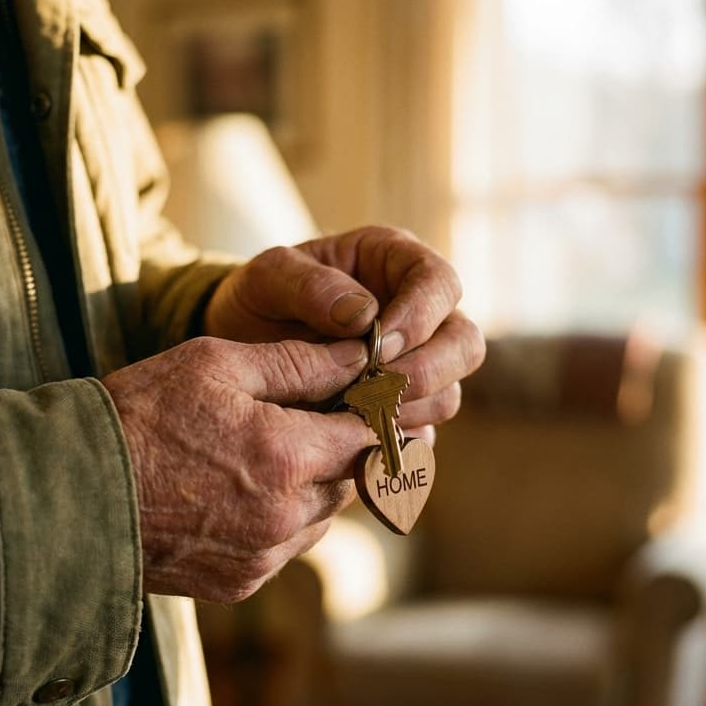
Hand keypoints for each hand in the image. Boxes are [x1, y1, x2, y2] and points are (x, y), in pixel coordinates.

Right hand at [103, 335, 371, 602]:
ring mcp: (263, 557)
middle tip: (327, 415)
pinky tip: (248, 490)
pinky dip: (284, 517)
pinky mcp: (240, 583)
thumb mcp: (215, 364)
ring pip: (324, 516)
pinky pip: (287, 547)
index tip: (372, 393)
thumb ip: (298, 362)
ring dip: (317, 484)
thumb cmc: (137, 416)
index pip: (371, 434)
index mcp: (288, 455)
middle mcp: (286, 516)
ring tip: (279, 451)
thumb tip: (360, 358)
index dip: (376, 410)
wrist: (65, 498)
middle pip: (354, 478)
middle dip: (347, 446)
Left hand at [203, 226, 485, 436]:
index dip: (421, 316)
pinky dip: (392, 441)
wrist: (241, 344)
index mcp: (396, 263)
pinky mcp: (403, 411)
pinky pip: (420, 435)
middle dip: (424, 371)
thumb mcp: (268, 277)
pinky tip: (354, 441)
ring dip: (406, 410)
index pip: (440, 284)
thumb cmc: (260, 299)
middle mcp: (421, 315)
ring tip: (353, 414)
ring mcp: (418, 366)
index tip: (379, 344)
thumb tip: (362, 315)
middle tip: (371, 388)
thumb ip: (309, 285)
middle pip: (464, 344)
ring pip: (449, 395)